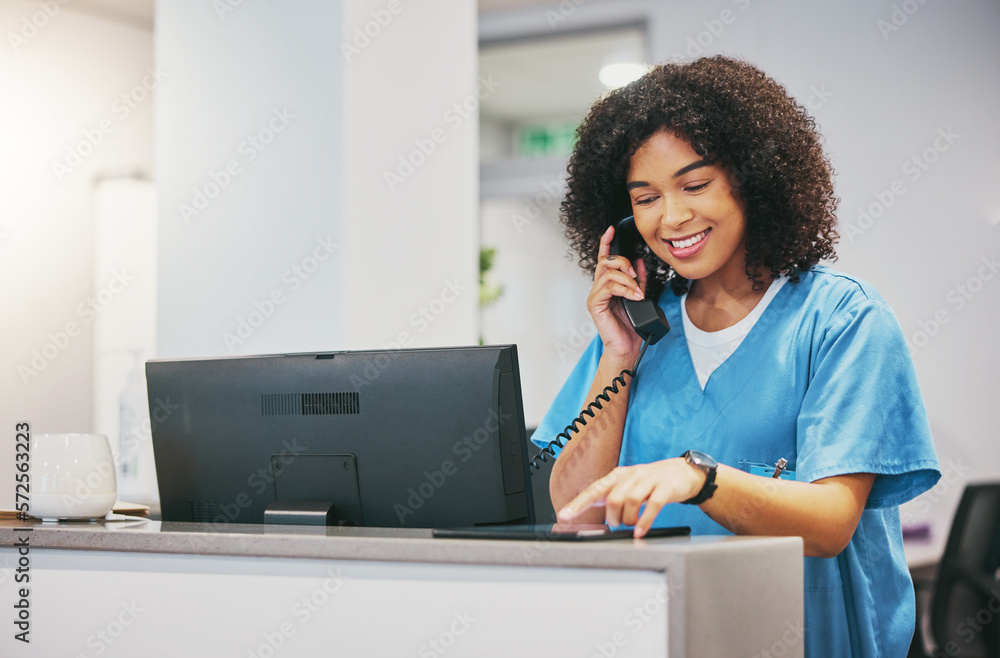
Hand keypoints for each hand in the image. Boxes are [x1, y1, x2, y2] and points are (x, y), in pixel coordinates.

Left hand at [556, 459, 705, 536]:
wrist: (684, 472)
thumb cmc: (652, 482)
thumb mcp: (629, 485)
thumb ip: (610, 494)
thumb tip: (588, 505)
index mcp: (618, 476)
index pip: (594, 490)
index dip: (578, 503)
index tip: (564, 515)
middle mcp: (631, 475)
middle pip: (612, 498)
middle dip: (613, 517)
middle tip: (618, 524)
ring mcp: (649, 480)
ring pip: (630, 501)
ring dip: (628, 519)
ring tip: (632, 526)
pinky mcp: (665, 488)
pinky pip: (653, 505)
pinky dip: (644, 521)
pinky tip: (641, 531)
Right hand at [588, 225, 647, 360]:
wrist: (628, 347)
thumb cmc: (632, 327)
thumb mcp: (640, 296)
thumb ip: (639, 280)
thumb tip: (639, 262)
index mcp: (608, 285)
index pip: (604, 259)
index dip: (606, 242)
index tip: (611, 230)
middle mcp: (599, 288)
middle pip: (606, 262)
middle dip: (623, 263)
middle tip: (636, 276)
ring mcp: (596, 296)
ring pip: (609, 273)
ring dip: (628, 280)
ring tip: (638, 292)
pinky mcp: (595, 304)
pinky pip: (608, 287)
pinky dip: (624, 289)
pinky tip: (634, 296)